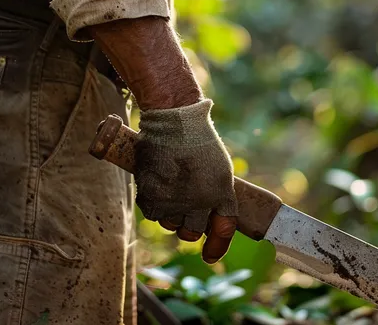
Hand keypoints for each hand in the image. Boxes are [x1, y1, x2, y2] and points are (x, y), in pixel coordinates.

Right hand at [135, 99, 237, 262]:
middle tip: (185, 207)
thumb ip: (218, 196)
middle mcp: (201, 202)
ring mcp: (176, 201)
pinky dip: (155, 205)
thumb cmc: (198, 140)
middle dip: (189, 225)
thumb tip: (209, 222)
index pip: (224, 230)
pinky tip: (158, 187)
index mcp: (222, 193)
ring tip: (172, 189)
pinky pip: (154, 215)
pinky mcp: (153, 197)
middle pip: (193, 232)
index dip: (218, 246)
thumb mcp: (220, 167)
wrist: (173, 120)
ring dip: (171, 214)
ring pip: (172, 225)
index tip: (210, 257)